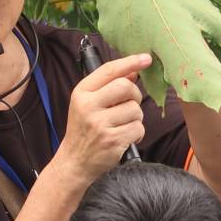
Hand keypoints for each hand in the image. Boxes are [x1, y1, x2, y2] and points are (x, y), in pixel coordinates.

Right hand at [56, 53, 149, 182]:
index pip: (109, 70)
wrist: (74, 162)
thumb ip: (107, 87)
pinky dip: (137, 133)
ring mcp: (100, 124)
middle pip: (126, 87)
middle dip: (135, 95)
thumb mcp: (87, 104)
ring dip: (135, 118)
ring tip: (123, 126)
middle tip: (129, 105)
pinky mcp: (112, 141)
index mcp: (82, 93)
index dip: (130, 62)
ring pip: (135, 110)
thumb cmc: (84, 130)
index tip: (146, 58)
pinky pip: (138, 128)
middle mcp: (88, 106)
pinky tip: (125, 138)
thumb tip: (132, 72)